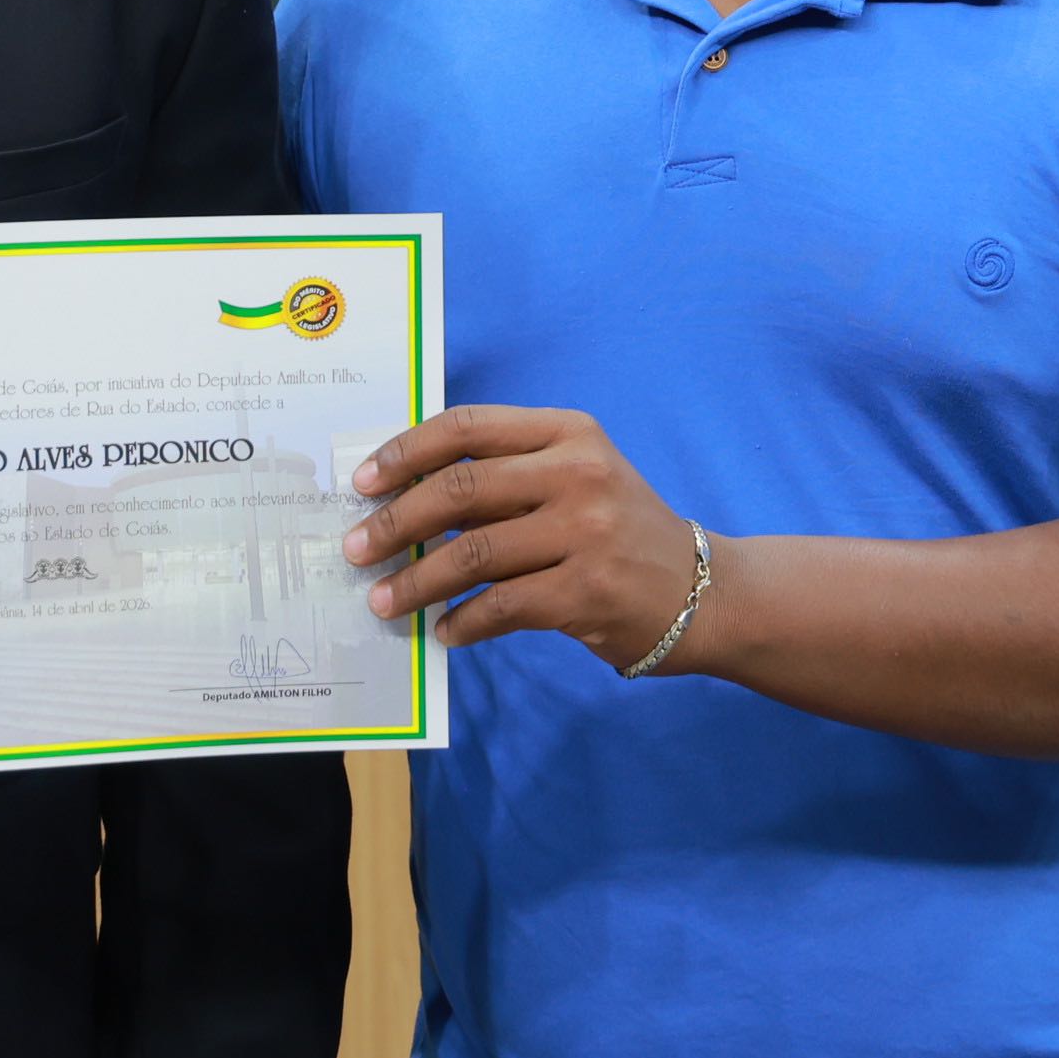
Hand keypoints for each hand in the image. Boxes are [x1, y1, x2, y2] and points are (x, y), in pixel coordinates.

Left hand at [341, 407, 706, 670]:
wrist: (701, 591)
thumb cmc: (619, 530)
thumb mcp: (575, 479)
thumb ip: (506, 478)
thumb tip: (406, 498)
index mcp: (569, 432)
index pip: (469, 426)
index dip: (406, 451)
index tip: (363, 482)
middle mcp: (579, 473)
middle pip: (460, 489)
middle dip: (395, 522)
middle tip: (356, 549)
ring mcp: (587, 532)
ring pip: (472, 553)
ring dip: (416, 581)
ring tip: (383, 601)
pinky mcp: (587, 590)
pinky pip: (501, 606)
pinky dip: (462, 622)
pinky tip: (445, 630)